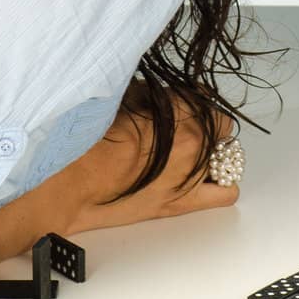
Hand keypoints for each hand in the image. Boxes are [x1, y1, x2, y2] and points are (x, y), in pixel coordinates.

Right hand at [45, 94, 240, 235]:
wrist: (71, 182)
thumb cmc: (90, 141)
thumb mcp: (123, 98)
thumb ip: (154, 96)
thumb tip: (165, 97)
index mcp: (181, 112)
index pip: (207, 99)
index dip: (194, 102)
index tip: (183, 105)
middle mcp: (194, 142)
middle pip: (220, 127)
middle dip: (203, 125)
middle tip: (181, 129)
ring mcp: (192, 174)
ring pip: (227, 158)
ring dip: (211, 153)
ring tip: (189, 156)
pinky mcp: (182, 203)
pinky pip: (225, 193)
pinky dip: (218, 184)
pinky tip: (200, 180)